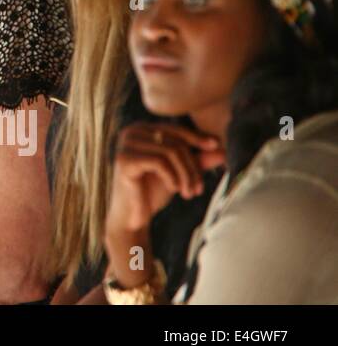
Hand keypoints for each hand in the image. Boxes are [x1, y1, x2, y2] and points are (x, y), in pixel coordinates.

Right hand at [105, 123, 223, 263]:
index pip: (175, 129)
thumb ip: (197, 160)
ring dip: (186, 175)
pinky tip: (174, 189)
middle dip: (192, 166)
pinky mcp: (124, 159)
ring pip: (170, 151)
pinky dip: (172, 177)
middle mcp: (131, 131)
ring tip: (189, 193)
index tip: (216, 145)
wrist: (132, 216)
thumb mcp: (179, 173)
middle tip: (199, 189)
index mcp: (142, 130)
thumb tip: (222, 150)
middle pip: (175, 141)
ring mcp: (126, 144)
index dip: (196, 137)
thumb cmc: (153, 191)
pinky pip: (159, 162)